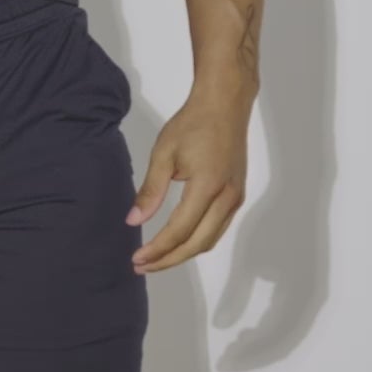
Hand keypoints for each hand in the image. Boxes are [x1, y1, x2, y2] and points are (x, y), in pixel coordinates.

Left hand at [126, 88, 248, 273]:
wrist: (225, 105)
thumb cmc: (193, 124)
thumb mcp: (164, 154)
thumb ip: (150, 191)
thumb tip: (133, 221)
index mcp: (208, 187)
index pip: (179, 231)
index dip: (157, 249)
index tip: (137, 258)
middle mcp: (227, 198)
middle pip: (197, 244)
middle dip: (169, 259)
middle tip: (142, 265)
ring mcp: (236, 198)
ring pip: (210, 240)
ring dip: (183, 253)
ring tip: (157, 258)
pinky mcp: (237, 195)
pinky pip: (218, 228)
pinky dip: (197, 240)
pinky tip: (178, 241)